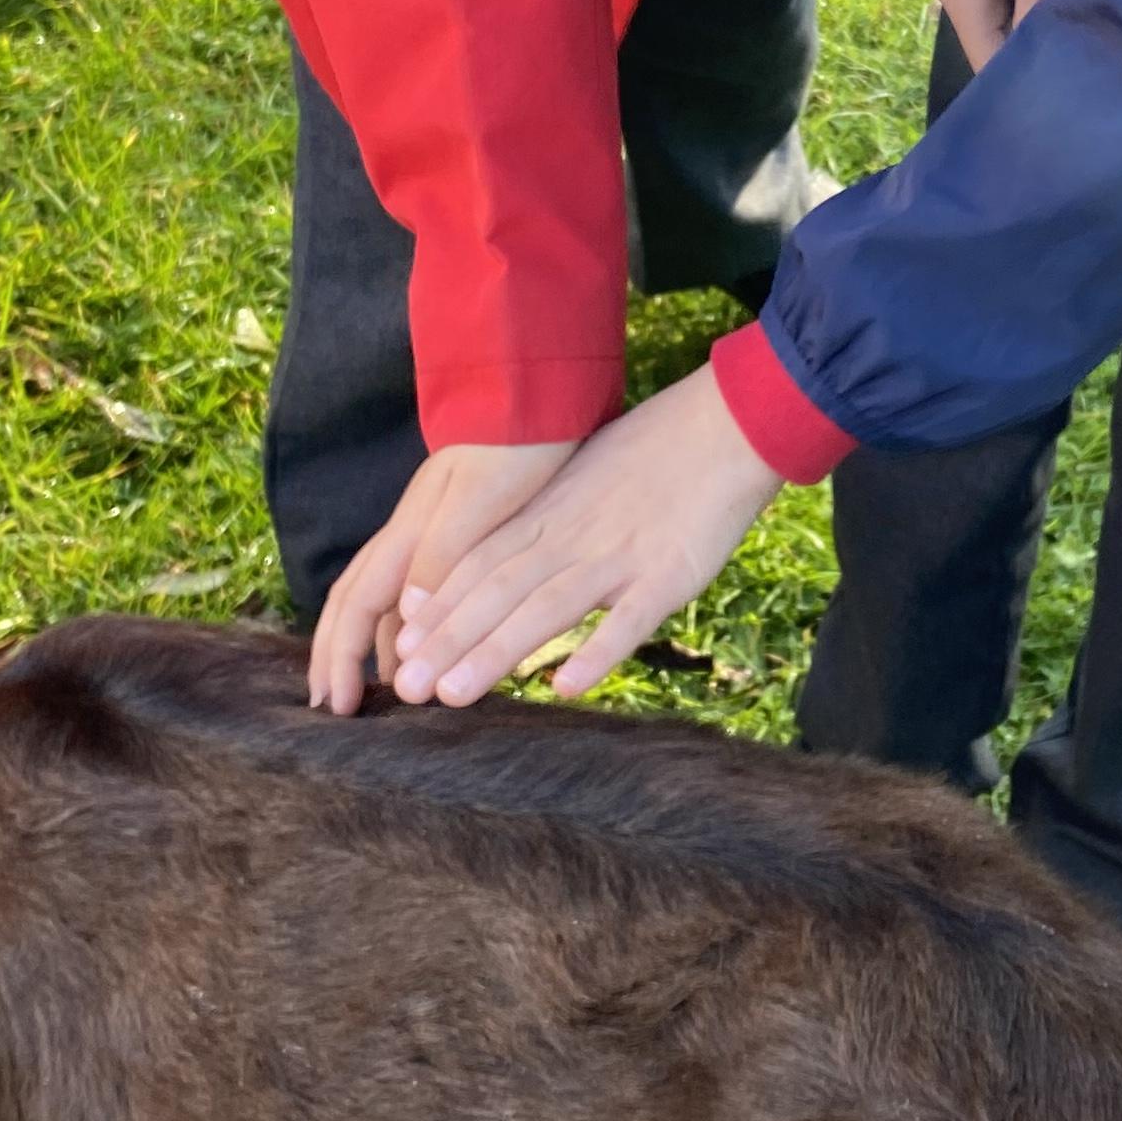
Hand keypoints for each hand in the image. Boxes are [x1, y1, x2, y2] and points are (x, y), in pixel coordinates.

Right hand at [307, 439, 577, 712]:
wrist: (537, 395)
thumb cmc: (516, 447)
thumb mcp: (480, 502)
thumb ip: (442, 557)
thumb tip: (402, 620)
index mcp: (408, 534)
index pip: (355, 606)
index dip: (340, 656)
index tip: (337, 706)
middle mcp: (409, 536)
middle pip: (354, 604)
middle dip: (337, 655)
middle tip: (334, 708)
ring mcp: (428, 532)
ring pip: (382, 599)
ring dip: (370, 645)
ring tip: (374, 692)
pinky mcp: (455, 529)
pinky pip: (414, 589)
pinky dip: (407, 624)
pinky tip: (421, 646)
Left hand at [389, 367, 783, 704]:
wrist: (723, 425)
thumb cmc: (652, 454)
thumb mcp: (581, 479)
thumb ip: (543, 521)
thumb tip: (506, 561)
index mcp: (548, 516)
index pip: (479, 565)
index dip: (438, 608)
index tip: (398, 646)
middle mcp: (571, 537)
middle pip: (498, 592)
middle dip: (448, 641)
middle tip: (407, 687)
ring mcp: (618, 556)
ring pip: (546, 608)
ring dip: (497, 652)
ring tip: (455, 694)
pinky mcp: (668, 575)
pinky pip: (629, 619)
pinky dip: (597, 652)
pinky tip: (566, 687)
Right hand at [931, 0, 1065, 69]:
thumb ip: (1036, 15)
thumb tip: (1042, 58)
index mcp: (960, 1)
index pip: (987, 62)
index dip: (1020, 77)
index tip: (1058, 85)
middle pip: (985, 45)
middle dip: (1020, 54)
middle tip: (1065, 65)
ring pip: (988, 24)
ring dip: (1016, 30)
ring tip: (1055, 39)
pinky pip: (986, 2)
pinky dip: (1010, 9)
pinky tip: (1035, 8)